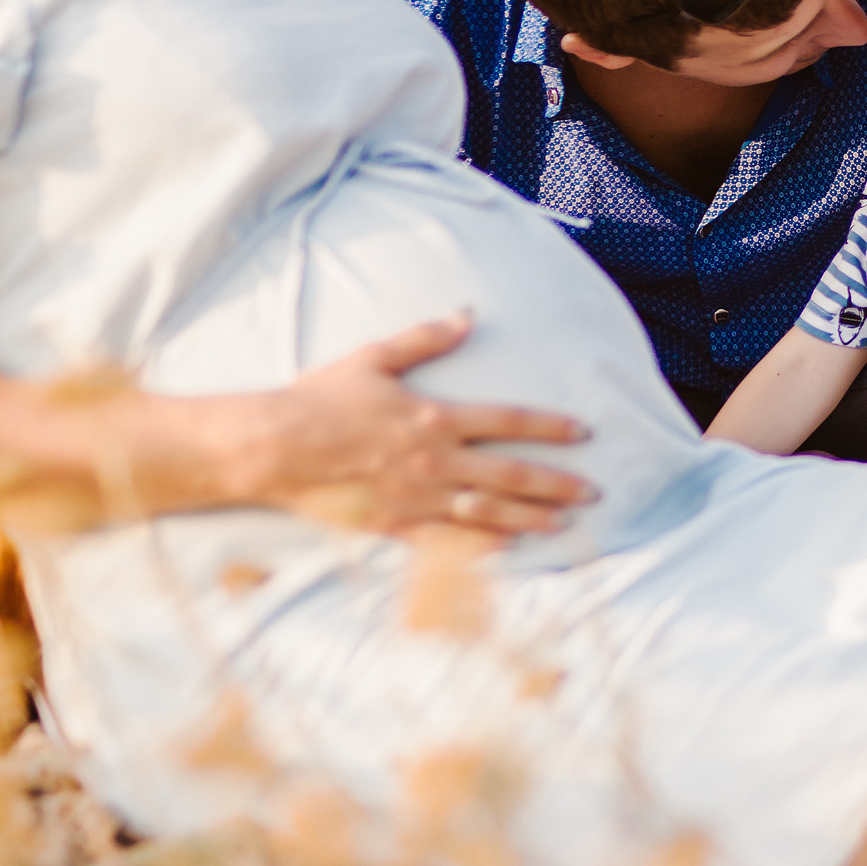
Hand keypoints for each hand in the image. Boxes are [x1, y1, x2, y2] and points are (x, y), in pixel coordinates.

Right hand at [229, 314, 594, 540]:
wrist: (273, 447)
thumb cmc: (320, 399)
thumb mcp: (373, 359)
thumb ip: (424, 340)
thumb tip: (467, 315)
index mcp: (435, 418)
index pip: (508, 422)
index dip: (550, 427)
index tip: (583, 433)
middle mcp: (435, 461)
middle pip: (511, 475)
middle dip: (557, 483)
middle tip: (594, 493)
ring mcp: (418, 498)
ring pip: (487, 513)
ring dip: (531, 519)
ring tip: (565, 525)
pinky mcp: (396, 526)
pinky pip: (447, 542)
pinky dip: (481, 547)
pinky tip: (509, 550)